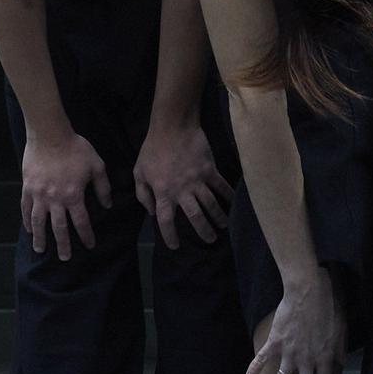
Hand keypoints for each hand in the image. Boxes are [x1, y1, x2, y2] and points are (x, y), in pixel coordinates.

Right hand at [20, 131, 110, 260]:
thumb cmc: (76, 148)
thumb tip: (107, 205)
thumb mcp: (97, 166)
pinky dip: (27, 221)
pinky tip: (29, 230)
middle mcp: (55, 199)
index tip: (90, 245)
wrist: (50, 135)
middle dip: (63, 244)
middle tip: (65, 258)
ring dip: (41, 238)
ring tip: (41, 250)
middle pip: (59, 227)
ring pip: (39, 222)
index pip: (81, 221)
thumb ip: (103, 187)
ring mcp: (39, 195)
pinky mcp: (27, 188)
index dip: (86, 235)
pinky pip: (25, 209)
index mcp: (74, 195)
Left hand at [133, 121, 232, 249]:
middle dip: (203, 231)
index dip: (170, 236)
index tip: (175, 245)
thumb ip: (143, 194)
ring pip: (211, 204)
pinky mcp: (210, 170)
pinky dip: (228, 195)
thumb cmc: (152, 150)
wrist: (172, 128)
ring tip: (223, 226)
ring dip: (218, 217)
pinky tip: (234, 203)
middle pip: (195, 217)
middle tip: (210, 240)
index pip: (166, 220)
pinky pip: (221, 186)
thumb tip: (151, 212)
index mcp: (163, 193)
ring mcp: (198, 180)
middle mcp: (182, 191)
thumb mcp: (138, 173)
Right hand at [248, 269, 344, 373]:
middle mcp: (306, 360)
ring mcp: (289, 352)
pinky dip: (254, 368)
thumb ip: (339, 349)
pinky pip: (263, 359)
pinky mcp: (275, 342)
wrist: (308, 292)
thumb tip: (340, 363)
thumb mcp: (340, 329)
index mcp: (324, 357)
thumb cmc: (327, 308)